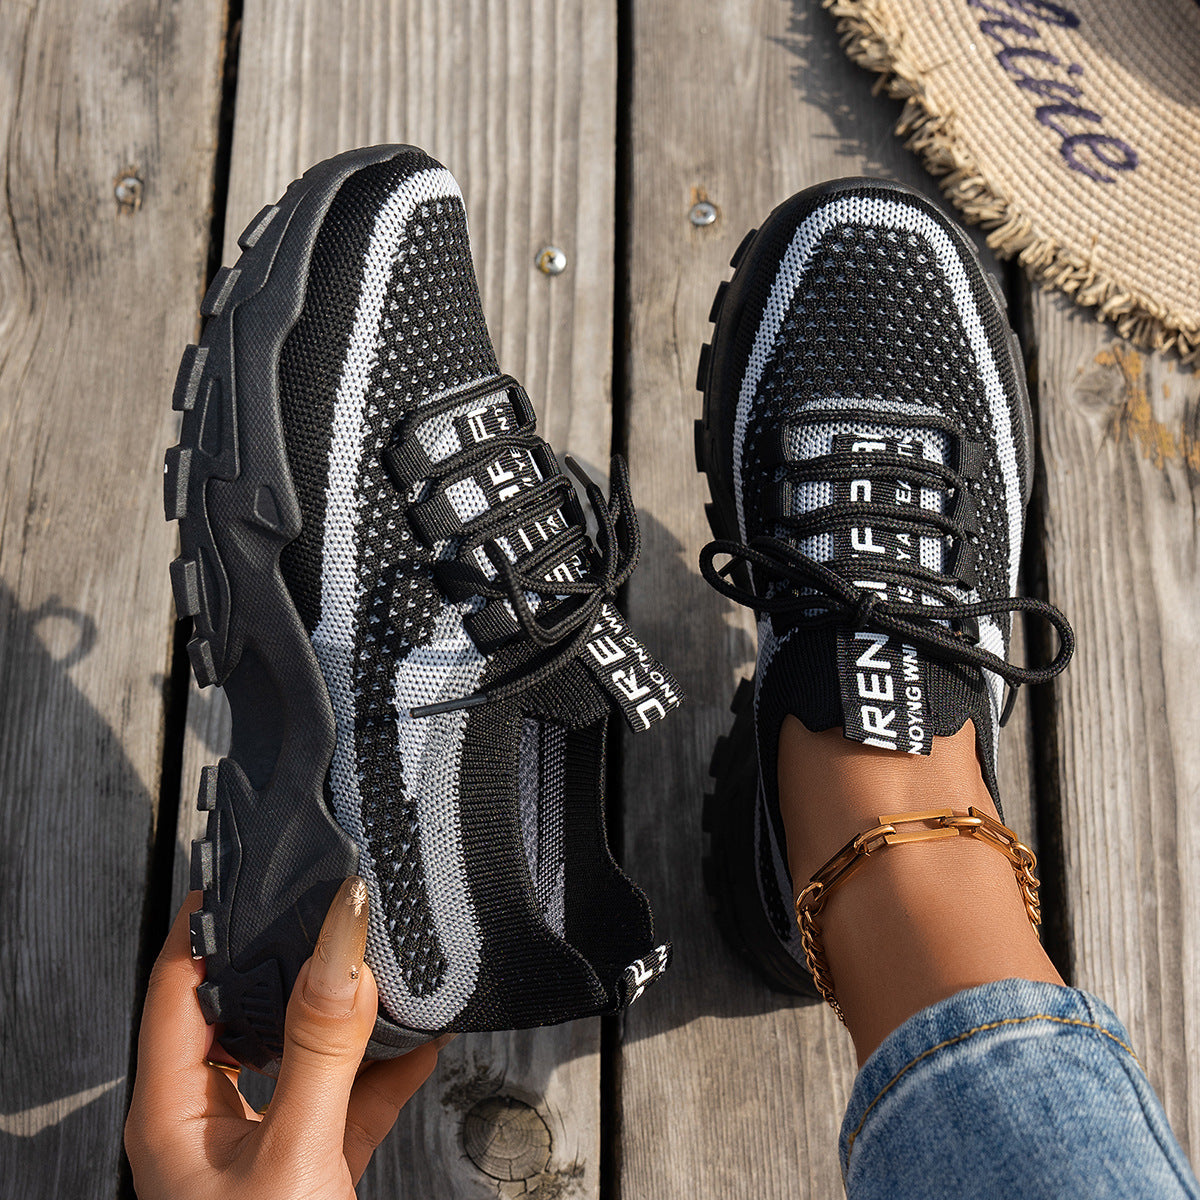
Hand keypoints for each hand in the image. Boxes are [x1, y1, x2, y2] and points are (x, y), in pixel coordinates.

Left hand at [125, 879, 438, 1198]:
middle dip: (287, 954)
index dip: (204, 921)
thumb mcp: (293, 1151)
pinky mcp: (310, 1169)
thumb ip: (320, 1049)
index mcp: (171, 1114)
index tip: (241, 867)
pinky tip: (421, 1039)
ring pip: (300, 1050)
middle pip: (243, 1008)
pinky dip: (386, 1067)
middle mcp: (208, 1123)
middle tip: (321, 902)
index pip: (177, 985)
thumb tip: (339, 950)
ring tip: (383, 965)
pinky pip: (347, 1098)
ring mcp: (260, 1145)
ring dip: (347, 1013)